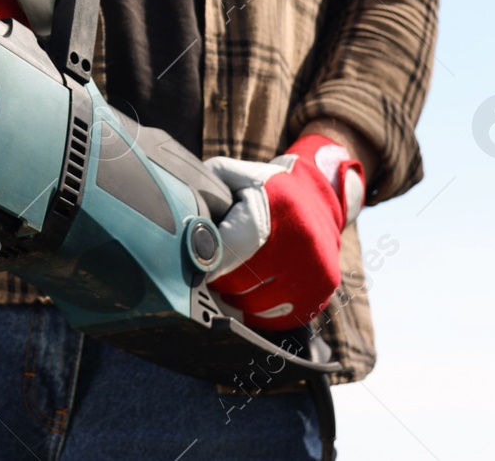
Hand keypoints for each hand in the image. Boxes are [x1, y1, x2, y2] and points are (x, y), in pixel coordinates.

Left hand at [204, 134, 365, 329]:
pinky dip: (258, 312)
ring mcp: (314, 271)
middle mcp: (300, 242)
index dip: (204, 263)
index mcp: (275, 209)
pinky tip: (250, 295)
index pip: (229, 249)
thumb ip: (205, 186)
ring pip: (256, 305)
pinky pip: (277, 318)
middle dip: (216, 283)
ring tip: (227, 285)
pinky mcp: (321, 292)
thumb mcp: (236, 175)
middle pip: (239, 282)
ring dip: (235, 300)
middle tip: (204, 278)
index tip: (189, 267)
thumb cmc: (266, 188)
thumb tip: (173, 205)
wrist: (319, 199)